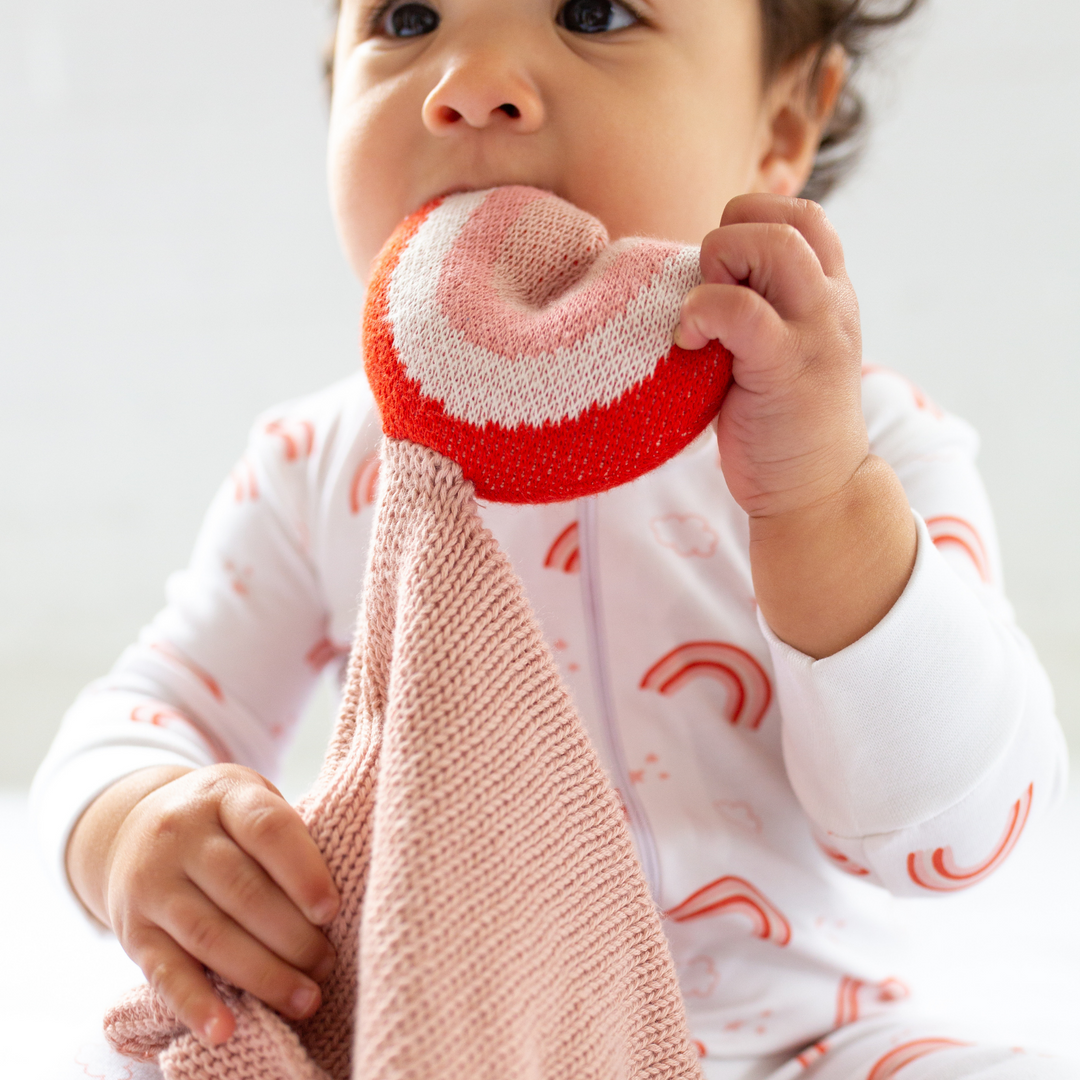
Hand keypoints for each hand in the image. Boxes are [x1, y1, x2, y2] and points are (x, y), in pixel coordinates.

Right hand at [98, 765, 339, 1045]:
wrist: (129, 825)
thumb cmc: (220, 820)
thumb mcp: (251, 800)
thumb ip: (288, 837)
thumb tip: (339, 903)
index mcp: (225, 795)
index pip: (267, 829)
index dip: (303, 871)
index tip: (332, 910)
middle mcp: (183, 835)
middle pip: (243, 890)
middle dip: (293, 935)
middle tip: (327, 964)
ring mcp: (153, 883)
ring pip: (210, 935)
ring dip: (262, 975)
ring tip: (304, 999)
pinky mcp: (133, 930)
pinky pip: (165, 972)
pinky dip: (196, 1004)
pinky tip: (226, 1029)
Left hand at [676, 193, 864, 520]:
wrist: (815, 491)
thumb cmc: (781, 423)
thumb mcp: (780, 347)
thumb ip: (760, 304)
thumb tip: (699, 271)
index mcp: (830, 292)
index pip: (802, 214)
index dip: (750, 221)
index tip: (721, 272)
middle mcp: (832, 302)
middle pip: (786, 218)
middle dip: (729, 237)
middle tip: (707, 293)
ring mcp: (816, 332)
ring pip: (772, 245)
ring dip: (717, 266)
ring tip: (701, 317)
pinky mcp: (786, 367)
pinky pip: (741, 309)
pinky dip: (702, 312)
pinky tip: (688, 343)